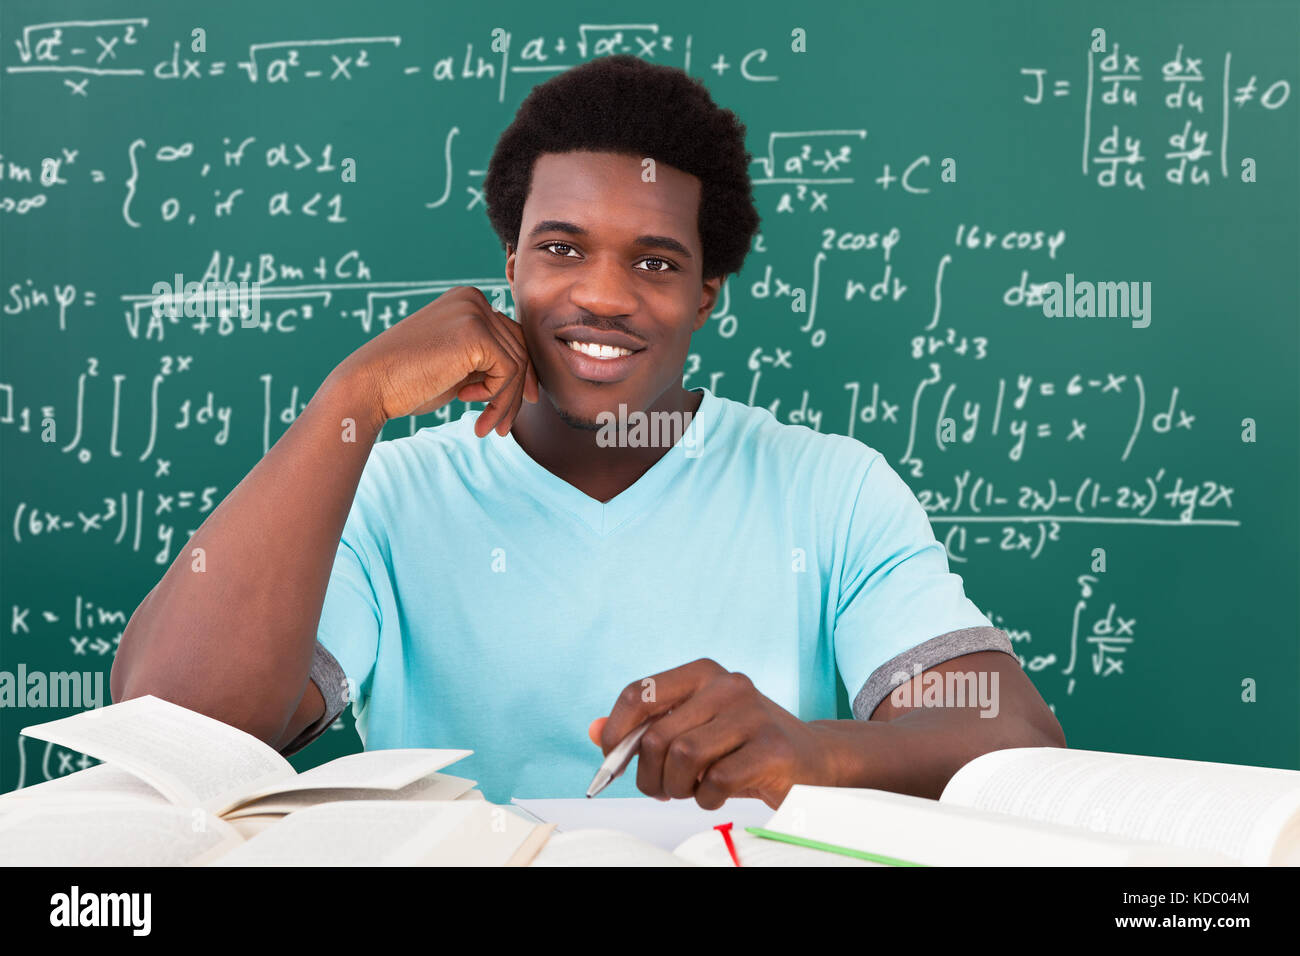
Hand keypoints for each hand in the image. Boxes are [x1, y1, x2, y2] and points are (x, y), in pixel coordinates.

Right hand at [332, 285, 538, 436]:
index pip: (511, 338)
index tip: (514, 408)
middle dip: (515, 393)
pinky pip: (509, 371)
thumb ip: (487, 361)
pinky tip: (465, 402)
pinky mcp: (477, 333)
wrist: (369, 385)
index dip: (519, 376)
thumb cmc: (407, 381)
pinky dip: (496, 396)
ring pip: (518, 363)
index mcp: (467, 301)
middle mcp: (473, 299)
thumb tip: (529, 377)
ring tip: (487, 427)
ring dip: (505, 402)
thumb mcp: (456, 365)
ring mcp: (475, 312)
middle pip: (519, 349)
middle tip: (503, 427)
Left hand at [590, 658, 838, 809]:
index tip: (614, 758)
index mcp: (702, 673)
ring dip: (678, 787)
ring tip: (692, 789)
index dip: (616, 731)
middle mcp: (727, 684)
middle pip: (656, 736)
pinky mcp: (772, 748)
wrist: (813, 760)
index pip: (639, 693)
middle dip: (650, 775)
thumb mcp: (693, 729)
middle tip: (663, 789)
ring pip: (682, 757)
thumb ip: (645, 728)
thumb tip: (595, 731)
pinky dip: (707, 798)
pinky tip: (718, 794)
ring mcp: (752, 714)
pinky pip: (715, 781)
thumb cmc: (744, 746)